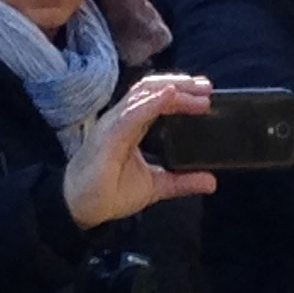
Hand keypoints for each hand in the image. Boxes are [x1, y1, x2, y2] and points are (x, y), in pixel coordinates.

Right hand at [64, 74, 218, 230]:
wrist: (81, 208)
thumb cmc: (110, 191)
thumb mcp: (156, 186)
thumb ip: (182, 181)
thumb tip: (212, 182)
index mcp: (133, 126)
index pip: (158, 98)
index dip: (182, 92)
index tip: (207, 93)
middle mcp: (123, 119)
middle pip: (152, 89)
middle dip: (181, 84)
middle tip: (207, 87)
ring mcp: (113, 125)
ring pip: (143, 95)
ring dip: (172, 90)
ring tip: (195, 91)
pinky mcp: (107, 137)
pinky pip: (130, 115)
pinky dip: (150, 103)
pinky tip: (168, 97)